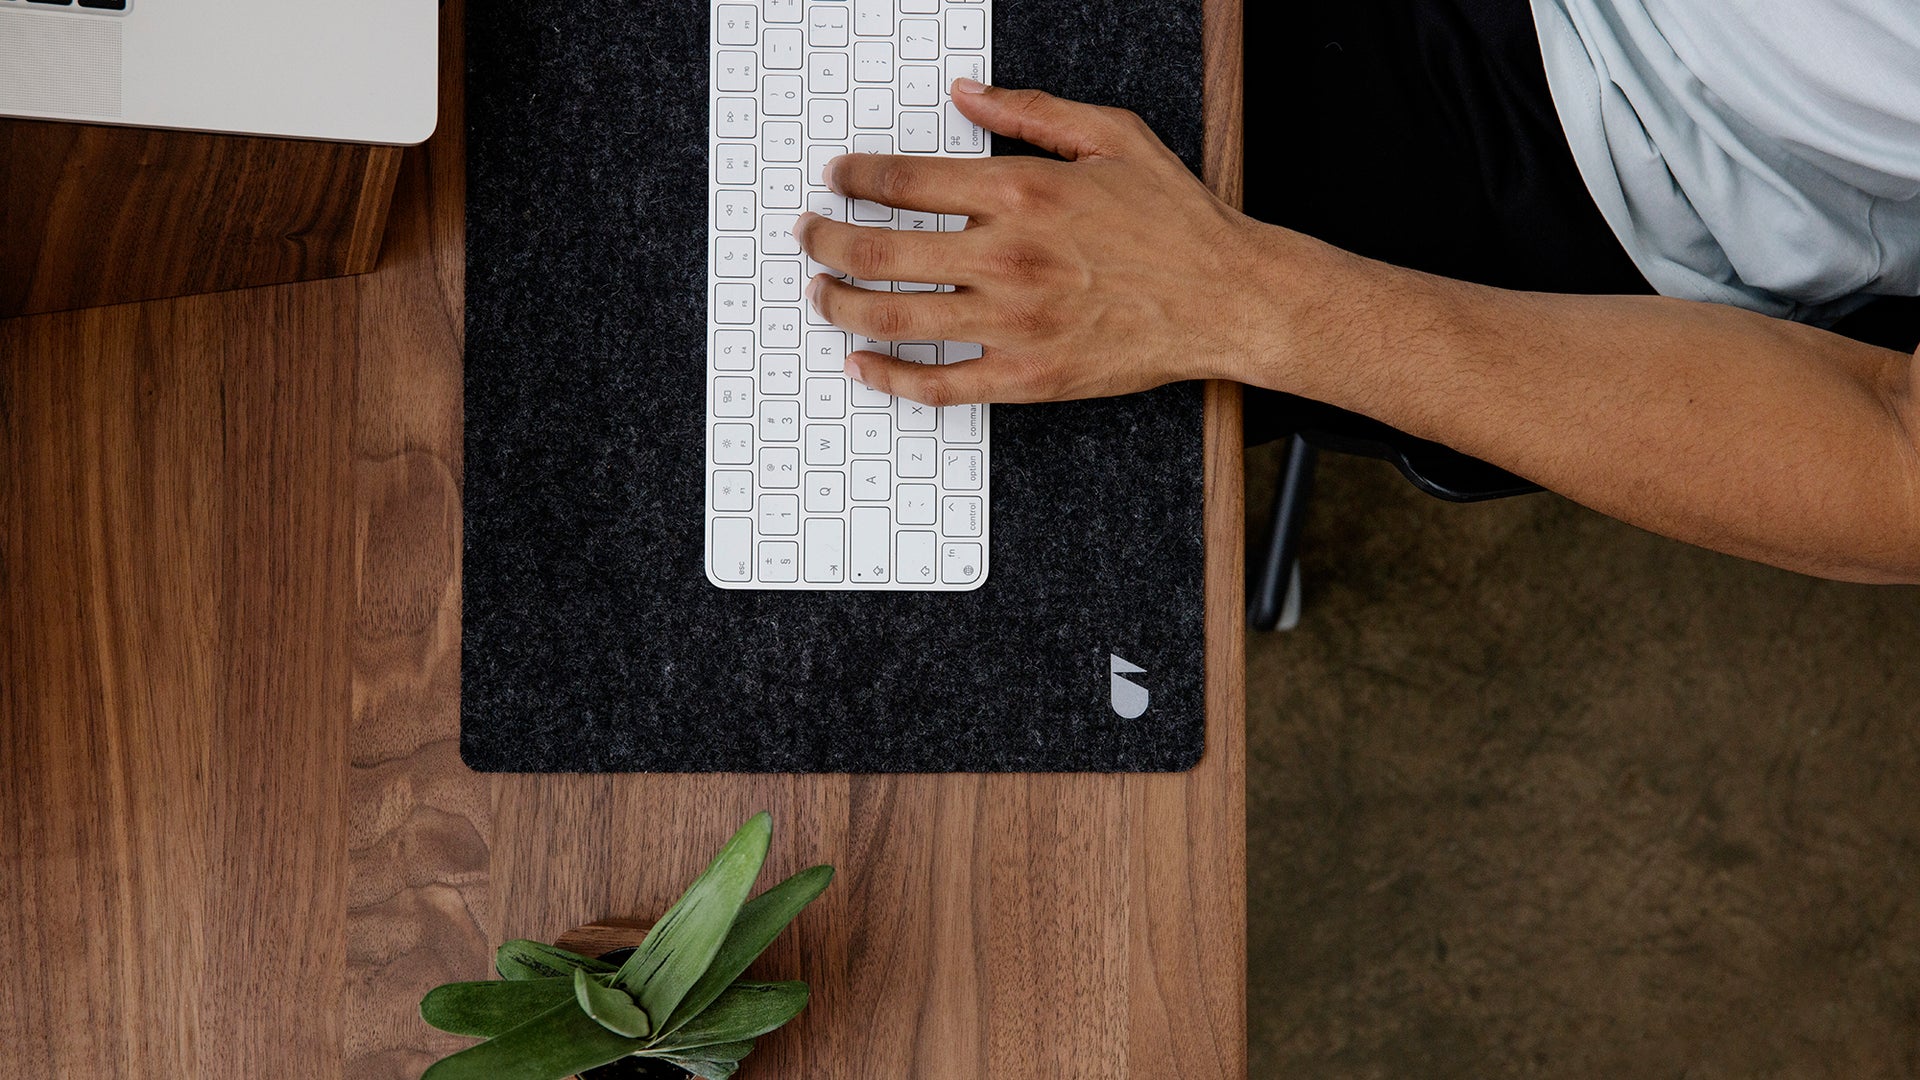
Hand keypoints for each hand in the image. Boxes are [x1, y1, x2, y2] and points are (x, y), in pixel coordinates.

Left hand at [793, 80, 1271, 405]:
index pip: (903, 182)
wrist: (1228, 298)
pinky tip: (861, 365)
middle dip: (826, 241)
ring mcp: (1012, 323)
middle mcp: (1007, 257)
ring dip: (840, 304)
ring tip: (821, 293)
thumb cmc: (1176, 221)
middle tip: (810, 236)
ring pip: (893, 317)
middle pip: (879, 250)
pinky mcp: (1025, 377)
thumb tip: (966, 94)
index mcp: (1022, 191)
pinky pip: (937, 385)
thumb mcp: (1111, 136)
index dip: (854, 179)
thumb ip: (1030, 112)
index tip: (838, 180)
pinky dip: (888, 378)